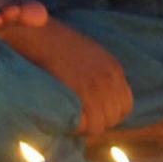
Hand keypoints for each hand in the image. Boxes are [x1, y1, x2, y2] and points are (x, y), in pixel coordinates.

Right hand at [3, 18, 133, 135]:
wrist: (38, 34)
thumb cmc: (53, 43)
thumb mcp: (86, 54)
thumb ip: (95, 73)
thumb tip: (91, 94)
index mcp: (113, 69)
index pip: (125, 106)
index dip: (107, 113)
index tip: (90, 113)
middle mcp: (110, 80)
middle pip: (114, 118)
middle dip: (97, 121)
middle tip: (76, 117)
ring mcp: (98, 88)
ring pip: (100, 124)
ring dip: (85, 125)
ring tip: (68, 118)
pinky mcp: (84, 94)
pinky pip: (88, 124)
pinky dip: (76, 127)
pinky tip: (63, 118)